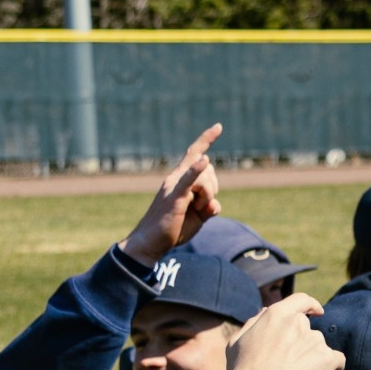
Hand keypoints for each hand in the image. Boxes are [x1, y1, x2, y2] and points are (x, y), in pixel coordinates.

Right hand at [120, 123, 223, 265]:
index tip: (219, 126)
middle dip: (213, 189)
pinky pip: (189, 181)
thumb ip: (209, 206)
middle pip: (210, 170)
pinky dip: (196, 171)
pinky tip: (203, 161)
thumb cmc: (172, 229)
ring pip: (207, 182)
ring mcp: (174, 186)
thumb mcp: (197, 217)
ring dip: (208, 200)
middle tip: (199, 207)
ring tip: (194, 212)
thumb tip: (214, 204)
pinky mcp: (174, 196)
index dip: (206, 139)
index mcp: (180, 179)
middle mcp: (176, 177)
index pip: (195, 153)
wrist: (151, 243)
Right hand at [228, 294, 345, 369]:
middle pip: (308, 329)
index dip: (311, 305)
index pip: (301, 300)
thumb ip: (254, 322)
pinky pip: (337, 360)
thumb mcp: (238, 341)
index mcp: (277, 314)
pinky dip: (332, 367)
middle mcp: (298, 323)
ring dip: (312, 357)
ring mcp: (314, 340)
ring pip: (319, 347)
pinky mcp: (327, 358)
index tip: (318, 312)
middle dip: (302, 343)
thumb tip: (266, 311)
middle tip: (289, 363)